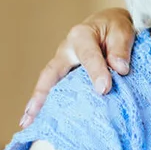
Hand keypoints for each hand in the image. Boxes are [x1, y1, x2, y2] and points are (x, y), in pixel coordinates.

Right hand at [20, 7, 135, 126]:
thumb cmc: (114, 28)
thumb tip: (120, 68)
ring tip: (28, 124)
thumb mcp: (123, 31)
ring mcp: (63, 63)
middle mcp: (66, 50)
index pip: (88, 56)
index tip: (104, 89)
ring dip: (37, 104)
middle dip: (41, 94)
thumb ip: (120, 48)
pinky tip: (41, 121)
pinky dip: (47, 104)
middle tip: (31, 115)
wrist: (110, 26)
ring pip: (48, 84)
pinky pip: (55, 89)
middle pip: (51, 73)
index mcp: (82, 35)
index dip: (96, 73)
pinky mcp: (65, 73)